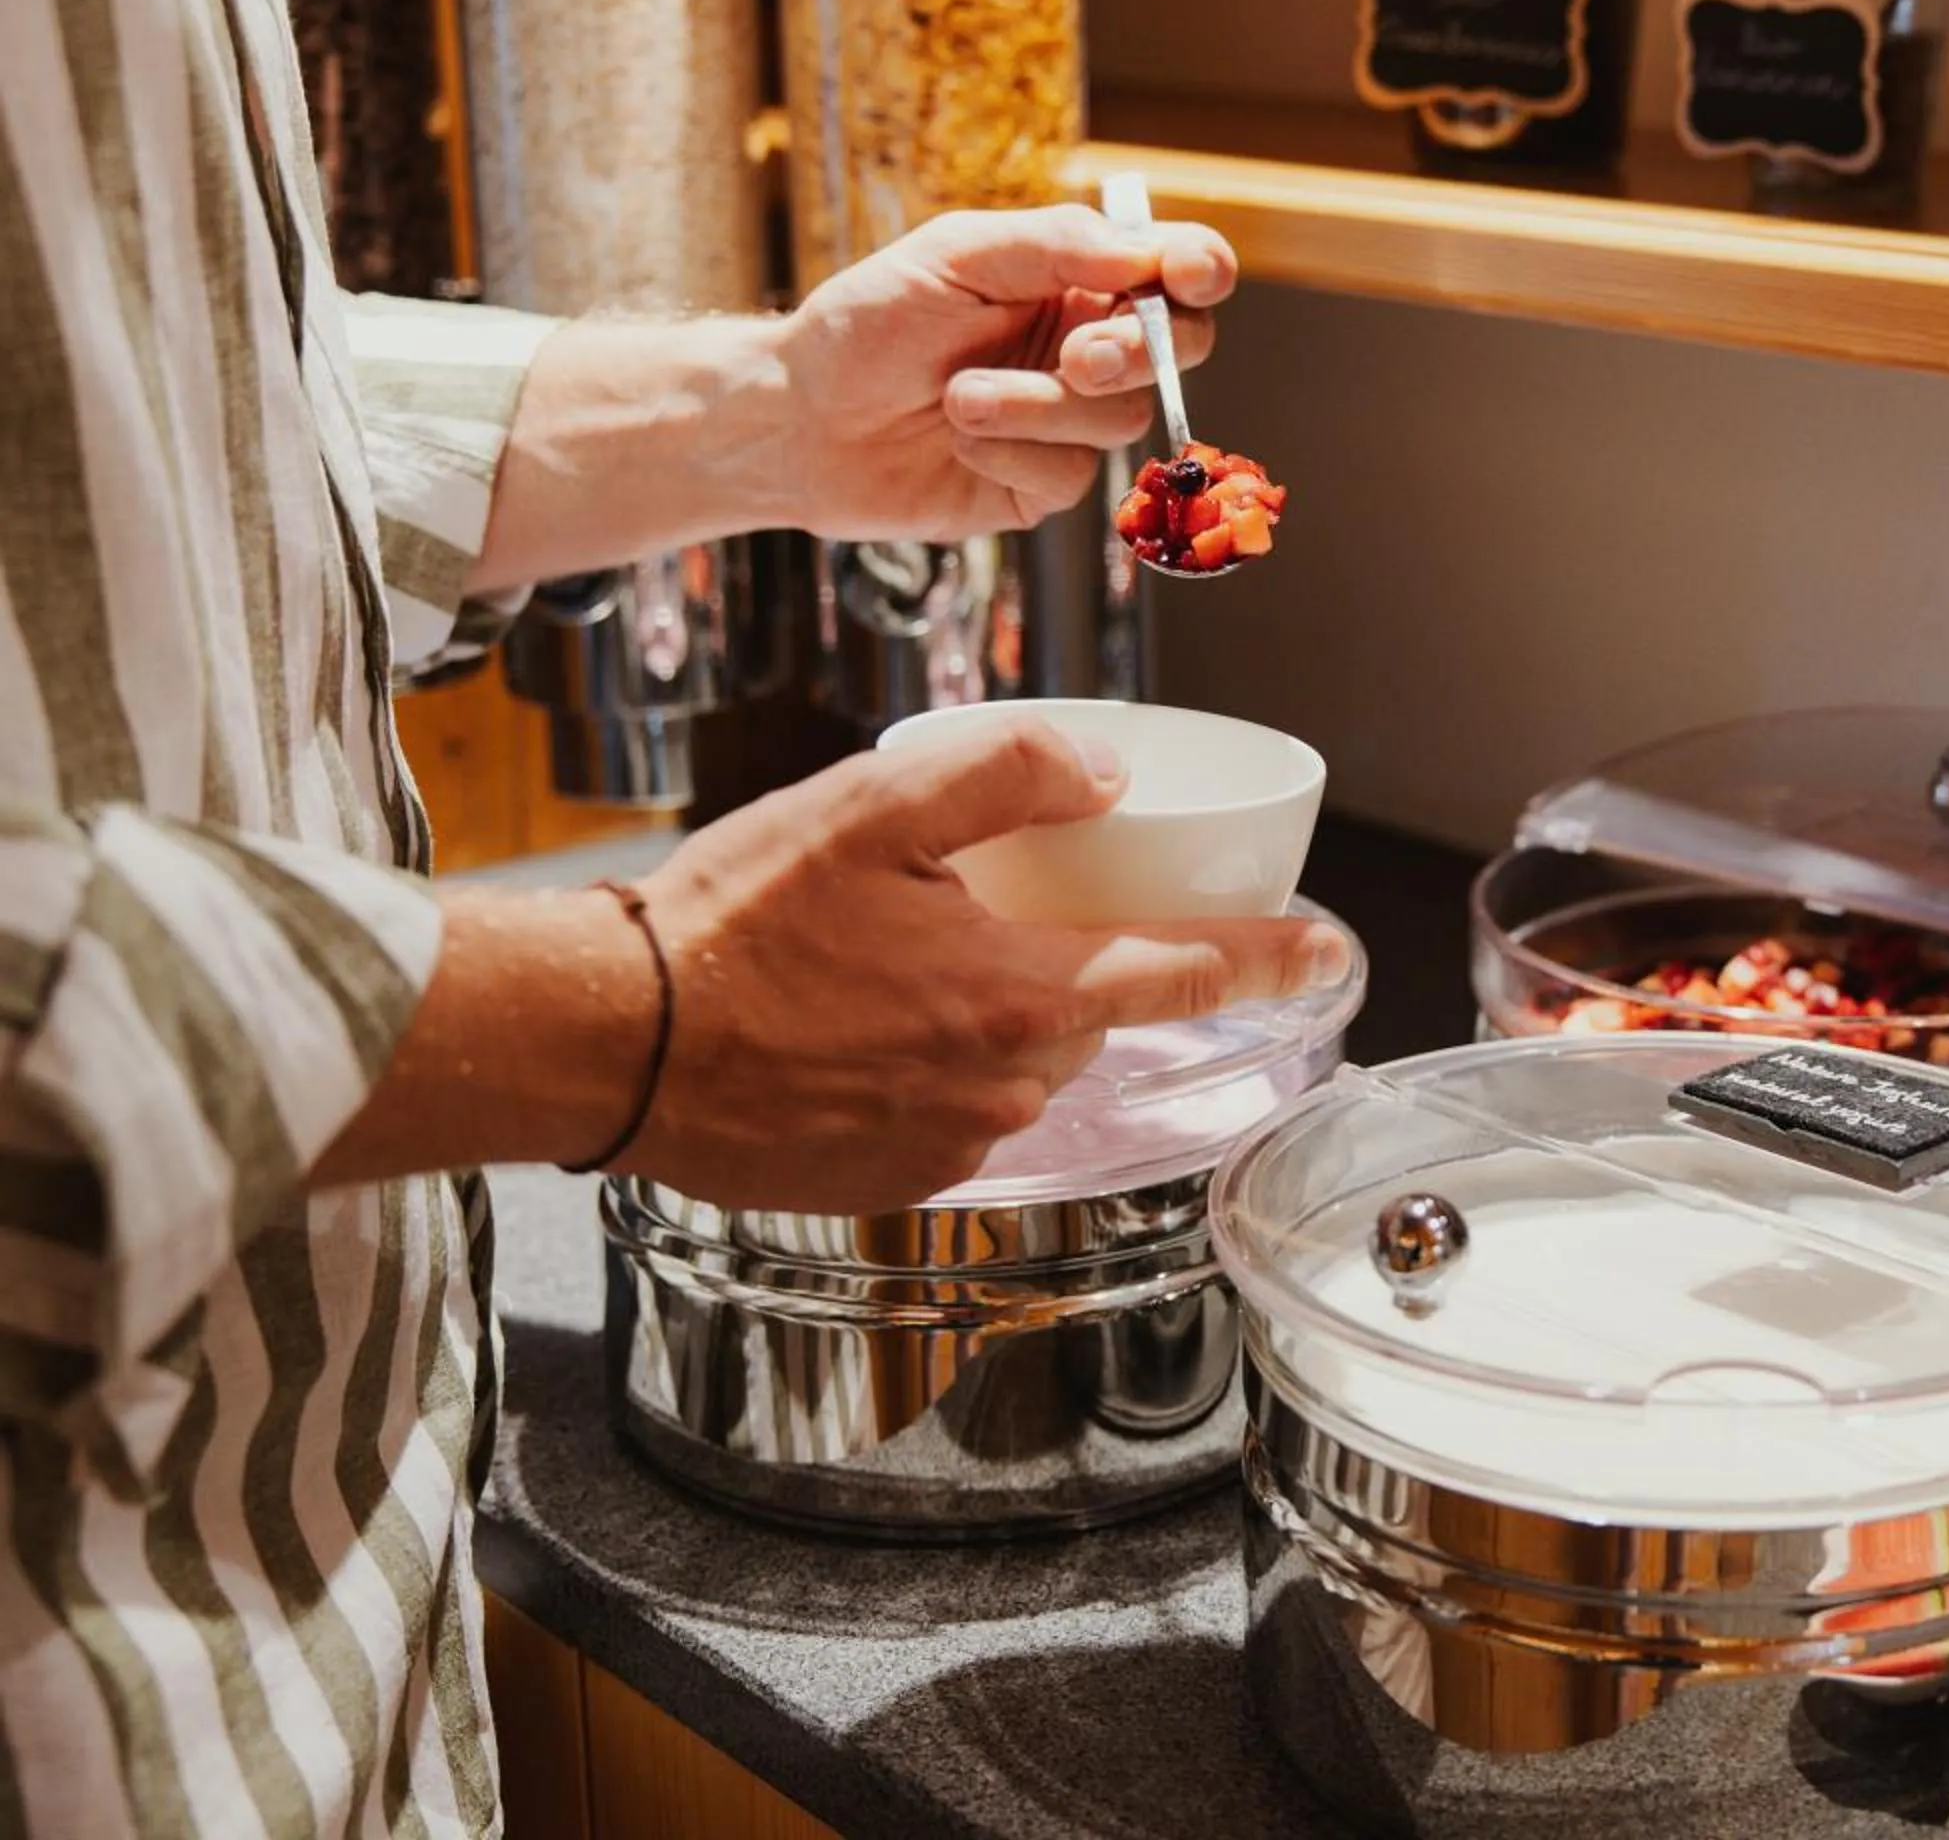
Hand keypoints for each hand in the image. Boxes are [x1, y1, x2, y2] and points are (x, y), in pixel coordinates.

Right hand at [614, 715, 1342, 1210]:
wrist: (608, 1045)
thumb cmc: (729, 924)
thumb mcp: (869, 807)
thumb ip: (1006, 773)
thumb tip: (1110, 773)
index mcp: (1020, 998)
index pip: (1190, 973)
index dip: (1275, 956)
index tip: (1333, 949)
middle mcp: (1006, 1088)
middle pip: (1090, 1012)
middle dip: (1060, 959)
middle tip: (969, 907)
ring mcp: (953, 1148)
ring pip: (1020, 1062)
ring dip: (985, 1012)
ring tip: (877, 966)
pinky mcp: (898, 1183)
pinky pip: (955, 1110)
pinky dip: (928, 1066)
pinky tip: (848, 1028)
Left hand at [769, 203, 1236, 541]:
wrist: (800, 421)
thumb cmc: (868, 325)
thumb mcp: (955, 255)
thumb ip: (1056, 244)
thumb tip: (1145, 256)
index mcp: (1076, 277)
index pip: (1176, 268)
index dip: (1199, 271)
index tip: (1186, 279)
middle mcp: (1087, 346)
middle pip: (1181, 349)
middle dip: (1137, 354)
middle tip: (1078, 358)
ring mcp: (1071, 420)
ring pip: (1120, 418)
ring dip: (1035, 407)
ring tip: (957, 399)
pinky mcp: (1045, 484)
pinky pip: (1073, 475)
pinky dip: (1009, 452)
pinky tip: (956, 439)